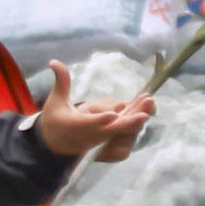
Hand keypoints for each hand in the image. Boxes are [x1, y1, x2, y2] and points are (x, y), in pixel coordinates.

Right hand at [35, 89, 152, 162]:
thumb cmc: (54, 120)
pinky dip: (135, 120)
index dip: (101, 119)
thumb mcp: (56, 100)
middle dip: (130, 119)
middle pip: (113, 129)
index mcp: (76, 124)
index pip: (89, 122)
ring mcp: (102, 137)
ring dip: (137, 117)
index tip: (113, 114)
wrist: (54, 144)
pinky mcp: (108, 138)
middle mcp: (91, 133)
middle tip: (146, 110)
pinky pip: (124, 130)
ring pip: (122, 129)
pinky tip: (147, 109)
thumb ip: (61, 81)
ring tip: (150, 103)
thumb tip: (54, 61)